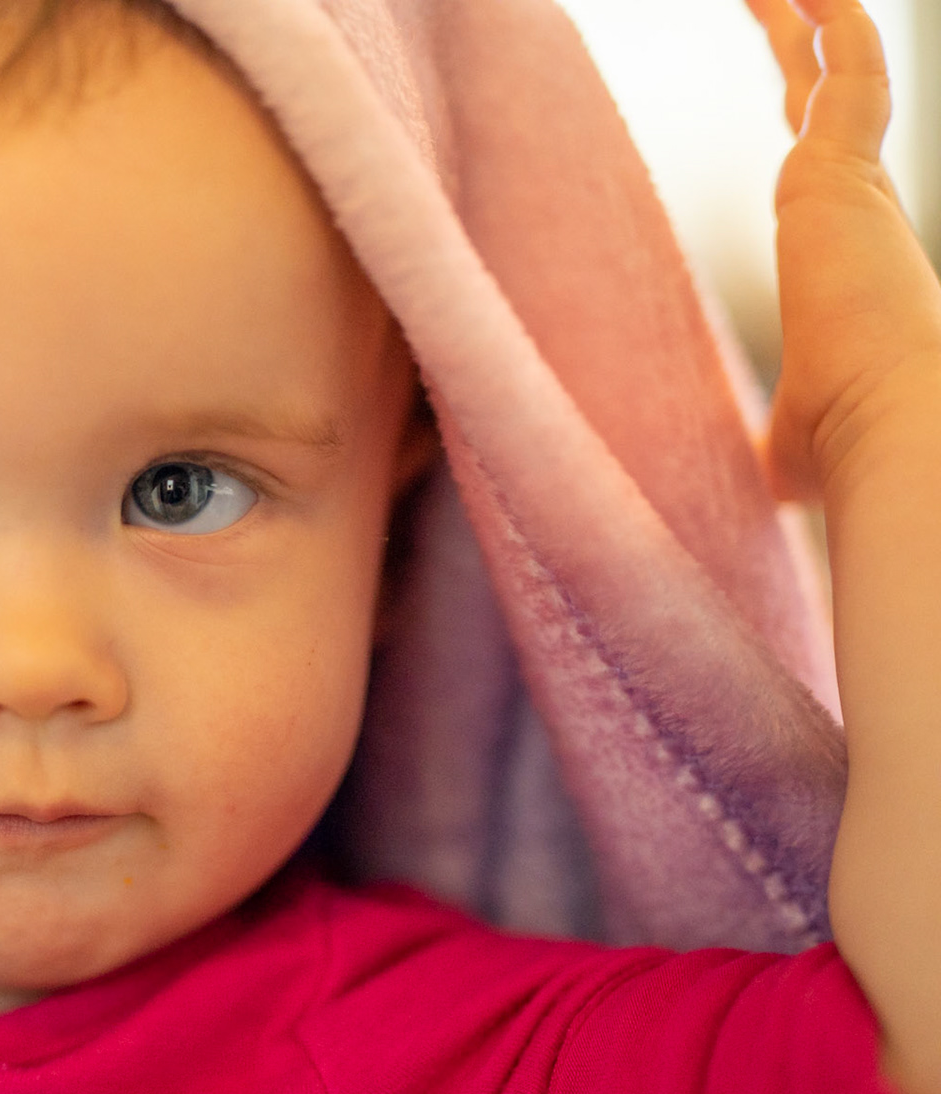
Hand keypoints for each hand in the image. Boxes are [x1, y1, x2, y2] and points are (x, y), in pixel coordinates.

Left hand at [744, 0, 940, 500]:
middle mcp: (856, 207)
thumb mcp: (781, 437)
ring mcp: (853, 184)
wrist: (886, 425)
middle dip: (798, 48)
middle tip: (772, 1)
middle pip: (822, 104)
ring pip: (835, 70)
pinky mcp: (843, 168)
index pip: (819, 165)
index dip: (804, 119)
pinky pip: (844, 65)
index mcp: (842, 251)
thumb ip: (767, 446)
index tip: (790, 92)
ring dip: (805, 17)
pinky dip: (825, 18)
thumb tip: (755, 497)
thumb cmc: (839, 442)